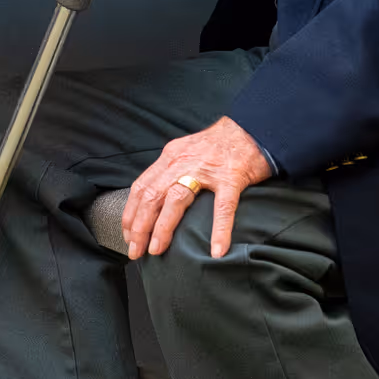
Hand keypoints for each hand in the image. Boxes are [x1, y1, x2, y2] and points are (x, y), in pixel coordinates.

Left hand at [121, 116, 272, 260]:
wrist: (251, 129)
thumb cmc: (219, 145)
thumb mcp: (186, 152)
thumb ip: (171, 171)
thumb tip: (156, 201)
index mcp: (170, 157)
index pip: (141, 187)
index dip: (131, 213)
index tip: (127, 234)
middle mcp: (182, 161)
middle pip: (152, 195)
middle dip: (140, 226)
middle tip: (136, 250)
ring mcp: (207, 169)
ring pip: (176, 200)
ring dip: (163, 228)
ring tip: (156, 250)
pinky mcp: (231, 178)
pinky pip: (223, 207)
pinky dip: (219, 230)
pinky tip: (217, 250)